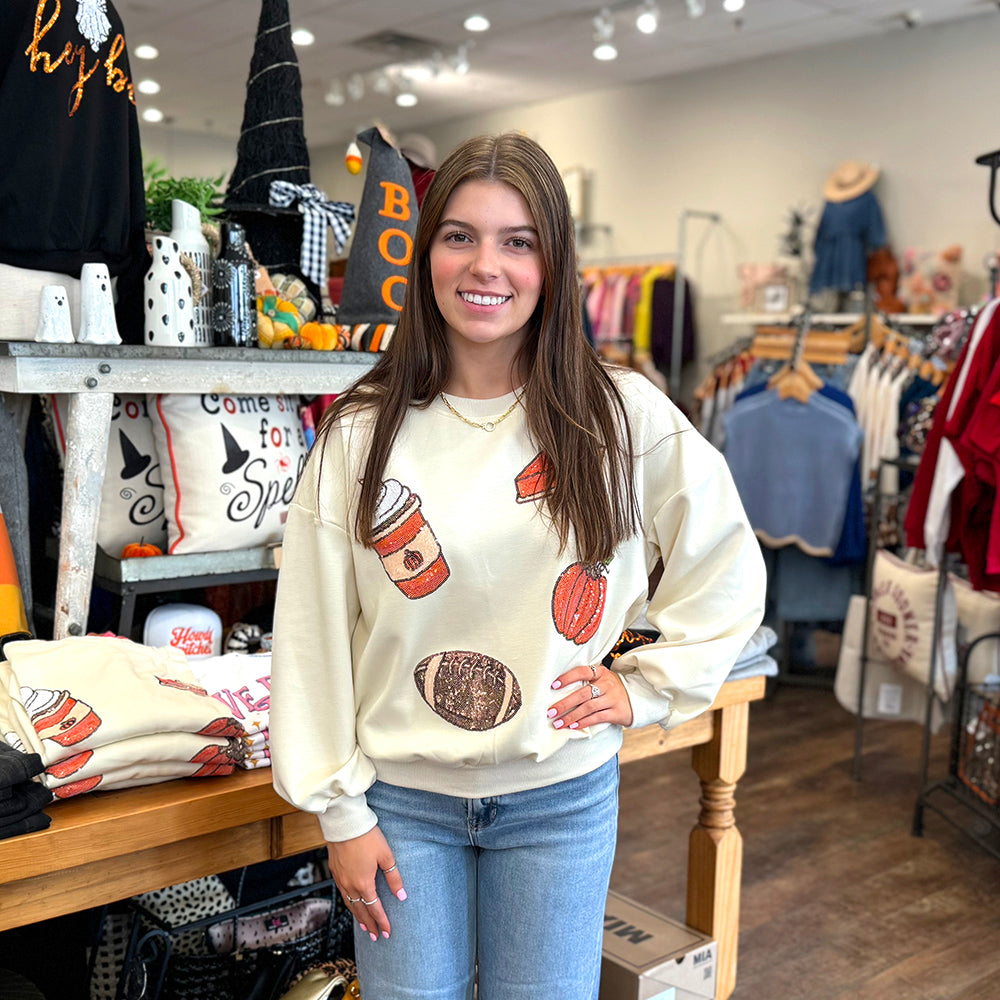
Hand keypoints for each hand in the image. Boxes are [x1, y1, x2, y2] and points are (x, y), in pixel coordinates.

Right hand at [327, 826, 405, 941]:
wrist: (344, 823)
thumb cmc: (367, 836)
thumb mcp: (386, 855)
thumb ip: (394, 877)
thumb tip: (401, 896)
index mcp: (363, 883)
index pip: (374, 909)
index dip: (382, 921)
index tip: (387, 932)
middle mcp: (350, 885)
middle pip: (360, 911)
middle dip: (369, 925)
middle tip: (375, 936)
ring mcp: (340, 878)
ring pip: (349, 904)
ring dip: (357, 917)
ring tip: (364, 926)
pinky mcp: (335, 871)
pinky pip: (342, 893)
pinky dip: (349, 904)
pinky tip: (352, 904)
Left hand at [548, 662, 632, 728]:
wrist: (636, 698)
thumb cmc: (610, 688)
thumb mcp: (601, 679)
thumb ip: (585, 681)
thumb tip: (557, 690)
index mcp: (600, 672)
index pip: (582, 672)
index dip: (567, 678)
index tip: (553, 686)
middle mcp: (607, 684)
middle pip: (583, 693)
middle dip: (565, 703)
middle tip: (551, 711)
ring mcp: (612, 698)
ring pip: (588, 707)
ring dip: (571, 716)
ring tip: (558, 723)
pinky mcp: (617, 712)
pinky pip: (597, 718)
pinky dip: (584, 722)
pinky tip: (573, 726)